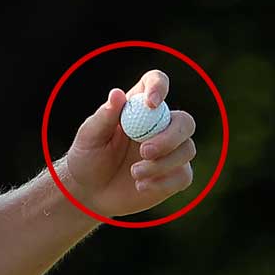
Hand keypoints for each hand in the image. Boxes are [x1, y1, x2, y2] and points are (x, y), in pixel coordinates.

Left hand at [57, 69, 196, 218]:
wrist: (89, 191)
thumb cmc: (88, 157)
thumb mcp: (89, 136)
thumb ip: (104, 117)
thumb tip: (117, 94)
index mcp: (138, 107)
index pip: (156, 83)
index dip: (159, 87)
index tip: (152, 103)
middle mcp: (160, 125)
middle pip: (184, 121)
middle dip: (169, 137)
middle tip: (145, 151)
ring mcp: (171, 151)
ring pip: (187, 149)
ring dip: (162, 164)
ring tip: (134, 173)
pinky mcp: (175, 175)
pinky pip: (183, 175)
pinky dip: (163, 182)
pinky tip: (141, 186)